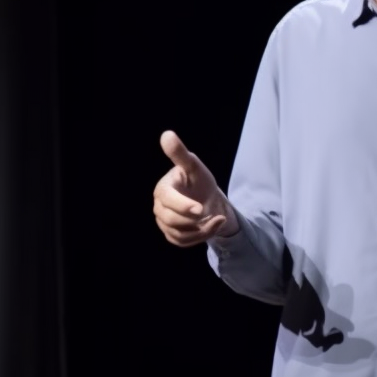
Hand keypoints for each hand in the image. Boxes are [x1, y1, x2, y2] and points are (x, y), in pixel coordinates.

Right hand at [153, 130, 238, 246]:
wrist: (207, 198)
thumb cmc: (199, 181)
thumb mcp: (194, 167)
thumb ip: (180, 154)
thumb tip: (167, 134)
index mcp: (163, 188)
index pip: (166, 199)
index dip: (182, 206)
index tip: (200, 209)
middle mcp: (159, 207)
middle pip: (171, 220)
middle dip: (194, 221)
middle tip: (211, 213)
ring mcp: (163, 222)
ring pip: (179, 234)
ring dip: (201, 230)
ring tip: (217, 219)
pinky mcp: (171, 235)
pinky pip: (183, 242)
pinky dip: (200, 237)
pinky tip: (212, 226)